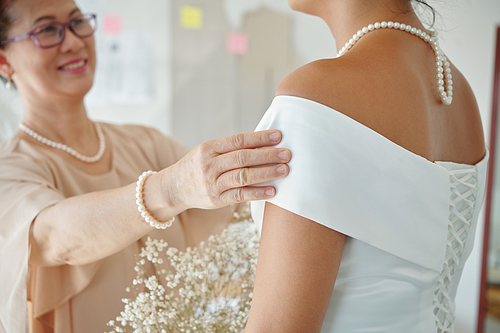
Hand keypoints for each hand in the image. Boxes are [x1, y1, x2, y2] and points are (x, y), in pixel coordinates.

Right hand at [163, 130, 290, 210]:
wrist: (173, 188)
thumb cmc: (196, 166)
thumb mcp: (207, 151)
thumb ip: (229, 148)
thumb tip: (262, 144)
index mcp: (208, 148)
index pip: (238, 140)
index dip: (259, 138)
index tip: (278, 136)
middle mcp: (209, 165)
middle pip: (242, 158)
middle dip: (267, 155)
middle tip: (286, 154)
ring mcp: (212, 183)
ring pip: (243, 176)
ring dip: (266, 172)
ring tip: (284, 170)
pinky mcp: (216, 200)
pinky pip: (240, 195)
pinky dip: (257, 193)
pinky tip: (272, 190)